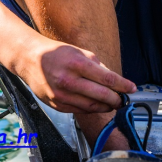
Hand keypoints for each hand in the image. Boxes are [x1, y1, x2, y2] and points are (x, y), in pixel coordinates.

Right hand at [15, 38, 135, 113]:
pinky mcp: (56, 104)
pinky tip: (96, 104)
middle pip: (101, 96)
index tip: (132, 88)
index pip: (107, 78)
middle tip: (123, 99)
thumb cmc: (56, 53)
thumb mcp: (79, 52)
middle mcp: (68, 80)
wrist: (29, 58)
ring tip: (112, 103)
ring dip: (106, 107)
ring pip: (91, 107)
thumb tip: (114, 81)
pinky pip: (79, 110)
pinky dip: (91, 109)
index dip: (123, 86)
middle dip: (117, 99)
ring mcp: (61, 95)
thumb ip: (98, 66)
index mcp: (76, 63)